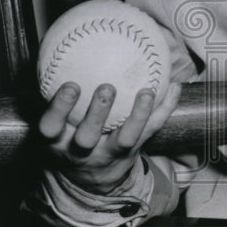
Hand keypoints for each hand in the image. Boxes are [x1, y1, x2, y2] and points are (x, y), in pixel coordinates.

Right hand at [38, 81, 181, 193]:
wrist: (91, 180)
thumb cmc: (69, 136)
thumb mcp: (54, 124)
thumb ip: (54, 94)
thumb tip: (60, 46)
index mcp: (57, 142)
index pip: (51, 128)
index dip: (59, 109)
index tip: (71, 84)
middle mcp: (81, 152)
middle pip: (87, 138)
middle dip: (97, 114)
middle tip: (107, 88)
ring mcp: (109, 154)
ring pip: (125, 139)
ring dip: (137, 115)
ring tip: (146, 92)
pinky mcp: (133, 152)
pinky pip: (151, 130)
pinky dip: (165, 109)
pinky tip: (175, 86)